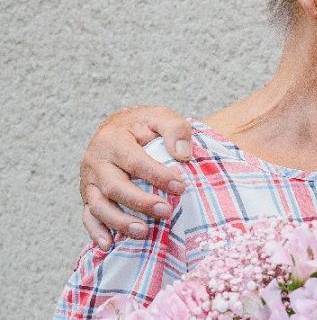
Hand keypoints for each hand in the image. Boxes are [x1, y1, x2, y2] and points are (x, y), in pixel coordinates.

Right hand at [80, 105, 192, 249]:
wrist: (120, 126)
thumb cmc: (144, 124)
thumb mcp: (162, 117)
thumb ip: (175, 129)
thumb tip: (183, 155)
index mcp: (113, 140)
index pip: (136, 162)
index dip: (158, 176)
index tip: (181, 187)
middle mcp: (96, 161)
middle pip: (115, 187)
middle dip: (140, 202)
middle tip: (166, 212)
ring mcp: (89, 180)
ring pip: (98, 206)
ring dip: (119, 222)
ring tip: (143, 232)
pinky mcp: (88, 195)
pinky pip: (88, 216)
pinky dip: (96, 231)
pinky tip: (109, 244)